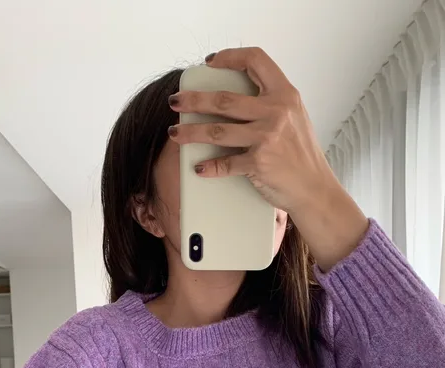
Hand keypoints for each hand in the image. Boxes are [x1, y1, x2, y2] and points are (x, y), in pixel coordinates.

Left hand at [168, 47, 337, 213]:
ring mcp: (266, 137)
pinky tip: (198, 167)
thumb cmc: (301, 154)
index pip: (256, 60)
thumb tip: (233, 98)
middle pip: (224, 99)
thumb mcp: (294, 117)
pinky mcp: (259, 162)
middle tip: (175, 102)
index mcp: (284, 94)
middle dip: (194, 100)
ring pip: (217, 131)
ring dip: (190, 133)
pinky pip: (225, 163)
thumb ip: (270, 103)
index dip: (230, 57)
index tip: (210, 63)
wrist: (315, 187)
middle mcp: (276, 111)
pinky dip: (209, 167)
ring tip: (175, 134)